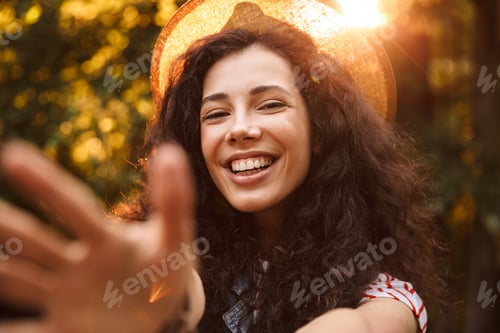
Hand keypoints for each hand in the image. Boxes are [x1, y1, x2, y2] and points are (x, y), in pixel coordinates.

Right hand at [0, 141, 202, 332]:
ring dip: (1, 272)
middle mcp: (78, 264)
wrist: (163, 310)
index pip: (74, 206)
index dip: (47, 183)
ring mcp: (68, 298)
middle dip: (11, 227)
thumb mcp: (175, 236)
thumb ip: (174, 199)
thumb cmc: (165, 268)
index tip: (13, 156)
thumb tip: (171, 151)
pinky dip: (11, 332)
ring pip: (23, 282)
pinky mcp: (65, 329)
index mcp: (106, 240)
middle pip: (37, 242)